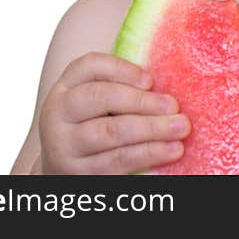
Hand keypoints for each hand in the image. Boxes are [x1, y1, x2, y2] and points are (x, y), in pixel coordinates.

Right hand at [37, 52, 189, 173]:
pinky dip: (148, 153)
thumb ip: (123, 87)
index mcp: (67, 86)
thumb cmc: (94, 124)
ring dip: (152, 128)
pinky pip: (117, 161)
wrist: (62, 167)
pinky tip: (171, 150)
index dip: (123, 69)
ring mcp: (64, 144)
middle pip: (101, 97)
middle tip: (173, 106)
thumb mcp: (98, 102)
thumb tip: (166, 85)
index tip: (151, 80)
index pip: (90, 65)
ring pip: (111, 131)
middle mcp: (58, 112)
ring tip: (180, 127)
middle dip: (142, 101)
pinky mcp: (76, 173)